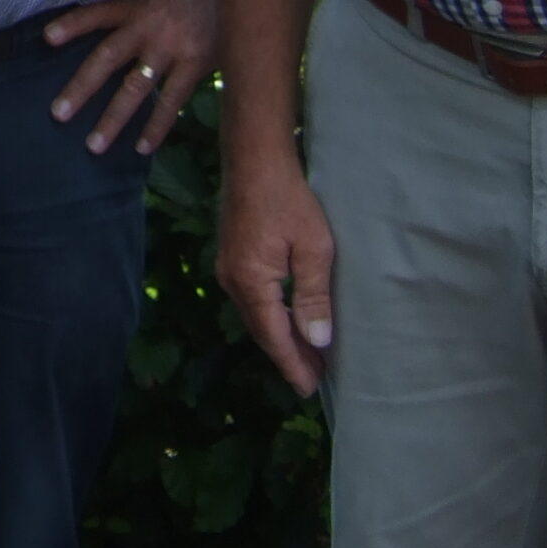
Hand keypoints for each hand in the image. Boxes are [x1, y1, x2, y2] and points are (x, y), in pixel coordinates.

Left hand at [47, 0, 218, 154]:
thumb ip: (129, 15)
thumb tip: (93, 40)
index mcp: (136, 5)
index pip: (98, 12)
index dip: (74, 23)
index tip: (47, 38)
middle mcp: (149, 26)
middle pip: (108, 57)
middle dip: (82, 87)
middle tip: (58, 114)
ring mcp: (172, 48)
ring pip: (136, 88)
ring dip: (113, 118)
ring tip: (94, 146)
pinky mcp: (195, 65)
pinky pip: (172, 102)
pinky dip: (156, 126)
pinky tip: (142, 148)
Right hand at [216, 152, 334, 396]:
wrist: (254, 158)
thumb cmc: (288, 198)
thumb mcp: (313, 248)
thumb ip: (314, 296)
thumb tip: (318, 340)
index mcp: (251, 281)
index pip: (274, 336)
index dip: (293, 364)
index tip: (309, 389)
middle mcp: (232, 279)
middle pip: (261, 330)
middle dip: (287, 355)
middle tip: (313, 379)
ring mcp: (228, 267)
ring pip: (255, 315)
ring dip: (279, 336)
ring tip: (306, 354)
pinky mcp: (232, 256)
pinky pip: (251, 298)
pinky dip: (271, 315)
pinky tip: (287, 318)